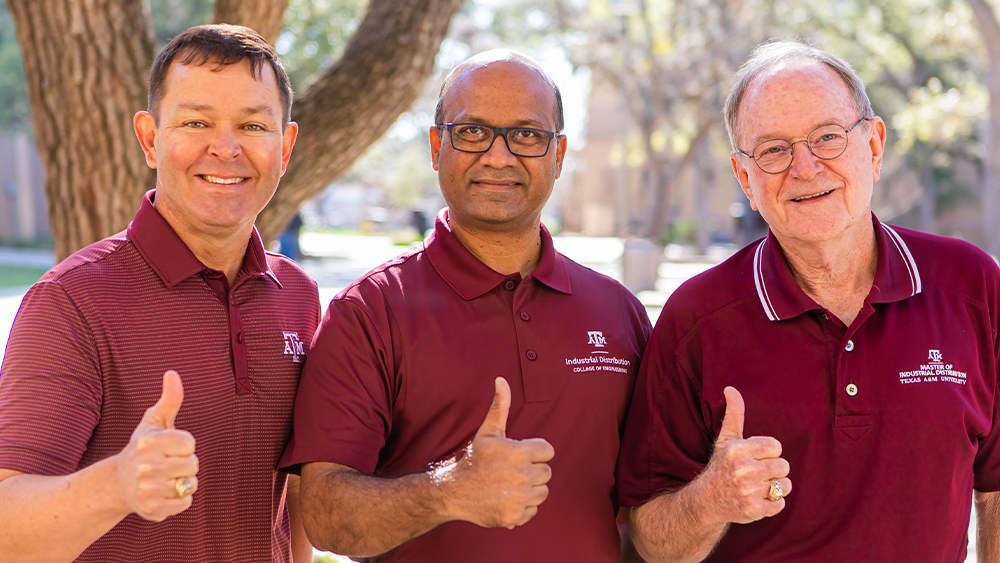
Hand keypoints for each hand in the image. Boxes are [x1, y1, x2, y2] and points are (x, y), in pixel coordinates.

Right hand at [113, 370, 198, 520]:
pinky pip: (186, 503)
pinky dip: (181, 498)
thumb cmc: (144, 448)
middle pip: (193, 465)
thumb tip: (172, 373)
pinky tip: (166, 492)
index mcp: (148, 443)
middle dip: (185, 463)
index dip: (185, 445)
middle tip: (167, 463)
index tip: (170, 446)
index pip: (190, 444)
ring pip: (191, 484)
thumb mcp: (154, 422)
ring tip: (166, 478)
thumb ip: (169, 399)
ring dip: (184, 481)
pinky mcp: (153, 509)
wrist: (119, 484)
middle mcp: (146, 467)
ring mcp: (148, 490)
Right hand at [449, 377, 554, 528]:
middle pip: (546, 473)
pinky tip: (505, 499)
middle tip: (511, 471)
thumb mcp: (488, 431)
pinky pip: (532, 510)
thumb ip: (500, 406)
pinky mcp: (515, 517)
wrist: (453, 491)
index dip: (534, 452)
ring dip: (529, 489)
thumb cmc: (474, 459)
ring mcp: (519, 498)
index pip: (548, 451)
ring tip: (508, 485)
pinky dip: (521, 507)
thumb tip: (501, 379)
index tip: (518, 455)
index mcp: (520, 452)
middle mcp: (522, 476)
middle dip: (532, 471)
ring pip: (542, 492)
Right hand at [695, 387, 790, 524]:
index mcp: (737, 450)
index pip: (776, 447)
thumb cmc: (721, 466)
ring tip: (759, 486)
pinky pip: (780, 504)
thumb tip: (730, 388)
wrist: (707, 501)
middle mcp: (742, 470)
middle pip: (783, 466)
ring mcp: (748, 492)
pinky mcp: (753, 510)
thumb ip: (734, 414)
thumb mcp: (726, 440)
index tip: (756, 457)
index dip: (769, 452)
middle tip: (758, 473)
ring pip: (785, 486)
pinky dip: (773, 503)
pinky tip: (758, 499)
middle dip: (774, 470)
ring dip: (776, 487)